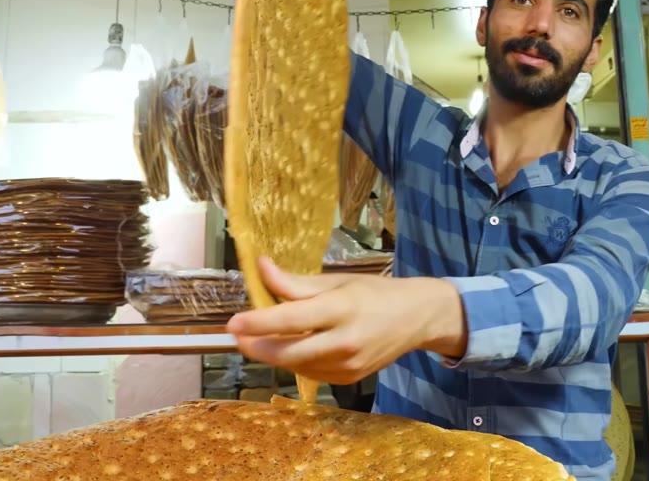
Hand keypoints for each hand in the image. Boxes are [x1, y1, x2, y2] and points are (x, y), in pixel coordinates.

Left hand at [225, 257, 466, 384]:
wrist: (415, 318)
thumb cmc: (374, 293)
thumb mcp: (336, 281)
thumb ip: (296, 283)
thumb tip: (261, 269)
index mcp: (342, 308)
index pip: (291, 319)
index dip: (258, 323)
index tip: (232, 323)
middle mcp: (345, 341)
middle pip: (288, 352)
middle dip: (256, 346)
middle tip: (236, 336)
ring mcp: (347, 365)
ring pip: (295, 365)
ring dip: (273, 353)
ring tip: (261, 337)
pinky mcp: (348, 379)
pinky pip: (310, 372)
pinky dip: (295, 360)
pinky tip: (292, 346)